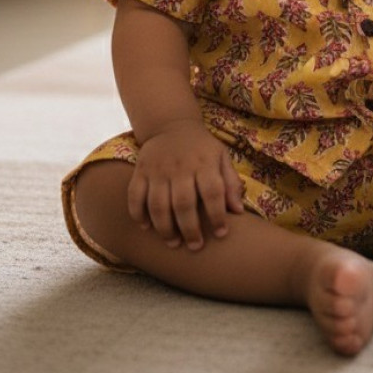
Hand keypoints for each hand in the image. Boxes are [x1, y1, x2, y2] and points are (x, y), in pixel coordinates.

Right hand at [128, 119, 243, 250]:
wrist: (171, 125)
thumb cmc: (201, 148)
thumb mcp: (221, 157)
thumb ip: (230, 183)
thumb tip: (238, 212)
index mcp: (204, 163)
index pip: (213, 193)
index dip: (217, 216)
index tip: (221, 234)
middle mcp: (181, 166)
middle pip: (183, 203)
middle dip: (190, 229)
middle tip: (195, 247)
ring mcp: (158, 169)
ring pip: (158, 204)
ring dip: (165, 228)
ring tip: (173, 243)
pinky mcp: (140, 171)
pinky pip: (134, 196)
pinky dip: (138, 214)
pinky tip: (146, 228)